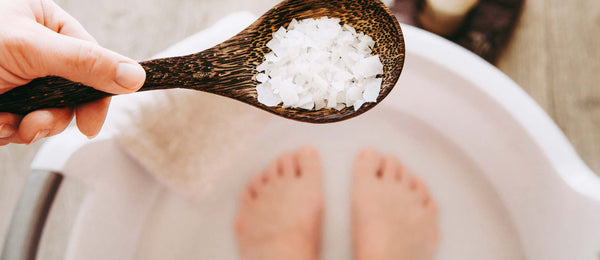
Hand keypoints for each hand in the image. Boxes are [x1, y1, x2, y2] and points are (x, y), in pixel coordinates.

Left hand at [0, 0, 145, 145]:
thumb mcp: (31, 47)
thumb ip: (85, 62)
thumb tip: (136, 76)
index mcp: (45, 22)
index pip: (91, 59)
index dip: (93, 94)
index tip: (89, 124)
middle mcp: (35, 50)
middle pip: (72, 93)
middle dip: (53, 115)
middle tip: (34, 123)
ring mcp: (18, 78)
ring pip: (47, 113)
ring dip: (29, 127)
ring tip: (7, 122)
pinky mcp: (6, 103)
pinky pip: (21, 125)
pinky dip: (9, 131)